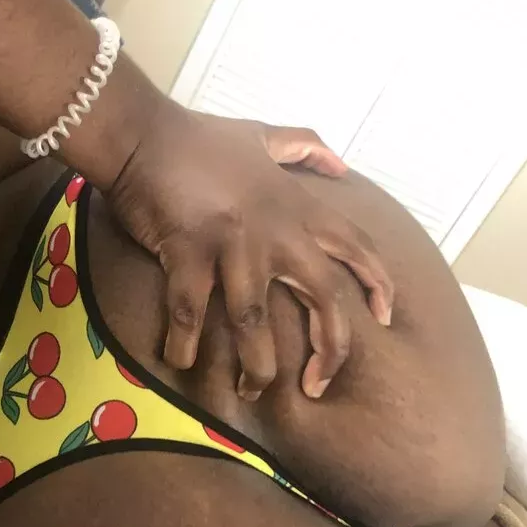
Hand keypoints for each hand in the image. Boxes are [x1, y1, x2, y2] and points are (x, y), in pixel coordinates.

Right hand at [108, 102, 392, 399]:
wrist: (142, 135)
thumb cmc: (199, 138)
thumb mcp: (261, 135)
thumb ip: (305, 146)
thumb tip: (341, 164)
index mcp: (297, 205)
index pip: (357, 246)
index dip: (378, 285)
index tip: (384, 318)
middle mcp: (275, 230)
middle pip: (322, 298)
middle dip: (329, 350)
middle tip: (319, 385)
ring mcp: (233, 244)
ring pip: (254, 322)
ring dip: (256, 366)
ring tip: (251, 391)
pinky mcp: (188, 254)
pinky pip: (190, 313)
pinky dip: (184, 344)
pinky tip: (179, 362)